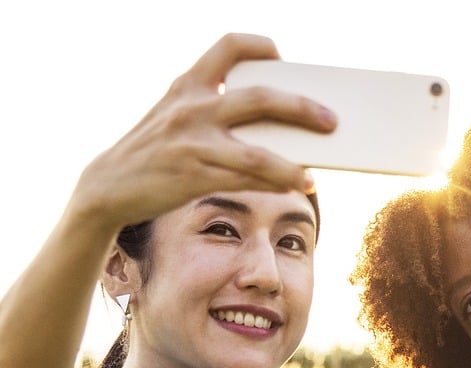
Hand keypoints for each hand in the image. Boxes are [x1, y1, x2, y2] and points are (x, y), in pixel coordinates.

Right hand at [70, 33, 336, 235]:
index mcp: (187, 85)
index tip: (280, 54)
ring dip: (292, 165)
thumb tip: (273, 124)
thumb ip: (212, 109)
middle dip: (301, 108)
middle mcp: (192, 108)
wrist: (108, 186)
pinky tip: (294, 187)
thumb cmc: (153, 151)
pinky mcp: (193, 176)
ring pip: (257, 153)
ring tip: (314, 175)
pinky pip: (245, 181)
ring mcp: (192, 143)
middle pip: (259, 99)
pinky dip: (273, 184)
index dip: (258, 45)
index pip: (228, 47)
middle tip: (331, 120)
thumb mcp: (173, 116)